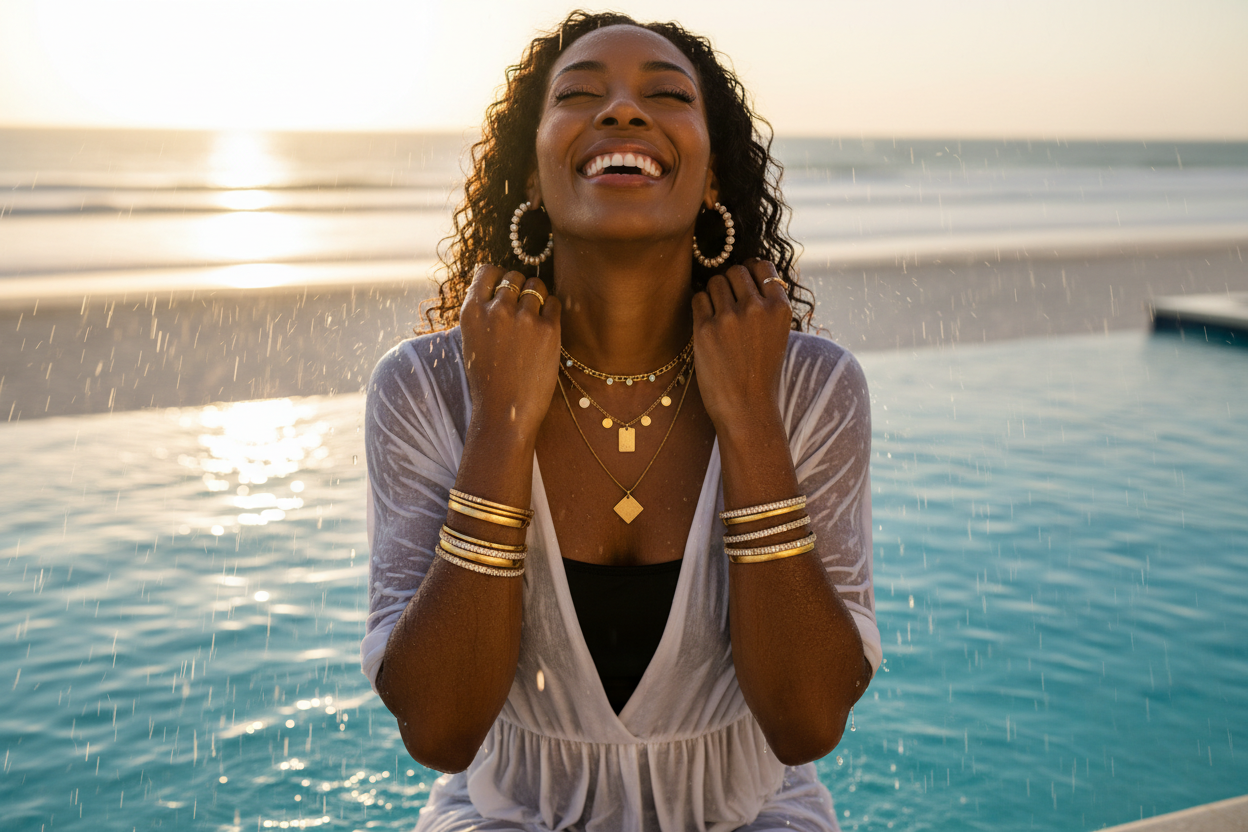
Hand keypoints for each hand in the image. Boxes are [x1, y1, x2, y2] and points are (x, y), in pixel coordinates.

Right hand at [459, 265, 561, 439]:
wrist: (505, 412)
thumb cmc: (488, 380)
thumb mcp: (473, 341)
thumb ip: (483, 313)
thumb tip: (501, 288)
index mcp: (472, 312)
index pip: (487, 271)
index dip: (498, 277)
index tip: (504, 288)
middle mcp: (497, 310)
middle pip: (515, 276)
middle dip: (520, 288)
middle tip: (522, 309)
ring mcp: (523, 318)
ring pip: (536, 286)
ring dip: (538, 296)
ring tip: (535, 316)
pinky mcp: (548, 330)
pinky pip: (554, 303)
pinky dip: (552, 310)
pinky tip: (546, 327)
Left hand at [690, 259, 791, 431]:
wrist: (747, 407)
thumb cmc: (761, 371)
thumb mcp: (777, 333)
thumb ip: (767, 303)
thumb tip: (747, 271)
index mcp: (780, 308)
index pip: (762, 266)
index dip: (750, 271)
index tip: (745, 283)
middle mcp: (756, 308)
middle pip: (735, 271)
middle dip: (730, 282)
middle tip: (728, 302)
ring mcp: (730, 317)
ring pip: (715, 281)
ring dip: (714, 293)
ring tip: (718, 315)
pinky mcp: (706, 328)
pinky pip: (698, 298)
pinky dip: (701, 306)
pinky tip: (707, 323)